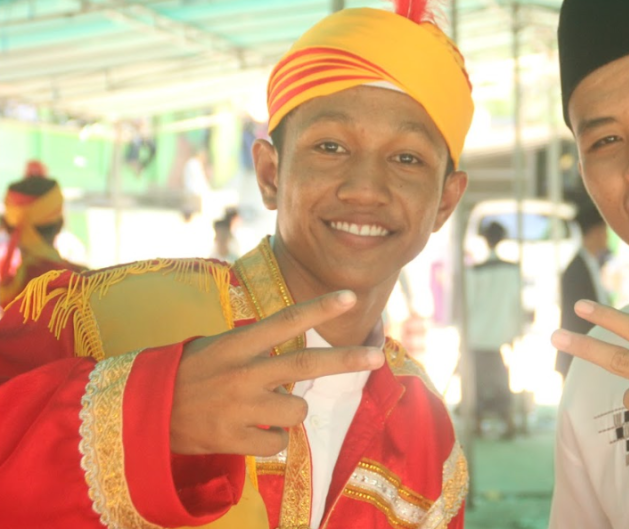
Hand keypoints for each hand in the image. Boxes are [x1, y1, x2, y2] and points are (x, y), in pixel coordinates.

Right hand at [170, 290, 383, 456]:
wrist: (141, 413)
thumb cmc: (188, 374)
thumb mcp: (218, 347)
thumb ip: (258, 347)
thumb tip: (303, 351)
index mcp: (237, 344)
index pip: (286, 321)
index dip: (320, 309)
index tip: (351, 297)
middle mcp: (242, 373)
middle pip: (306, 363)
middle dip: (346, 360)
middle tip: (377, 357)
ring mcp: (238, 407)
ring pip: (297, 408)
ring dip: (290, 410)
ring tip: (262, 409)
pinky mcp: (232, 439)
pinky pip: (278, 442)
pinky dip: (271, 439)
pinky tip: (250, 432)